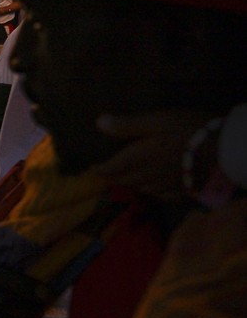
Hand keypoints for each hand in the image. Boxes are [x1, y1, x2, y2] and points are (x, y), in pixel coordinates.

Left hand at [94, 109, 214, 199]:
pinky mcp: (185, 189)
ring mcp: (168, 184)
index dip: (100, 169)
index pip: (113, 168)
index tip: (91, 170)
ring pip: (142, 189)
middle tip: (103, 176)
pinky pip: (163, 196)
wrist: (227, 150)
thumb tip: (99, 123)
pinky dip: (152, 193)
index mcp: (140, 158)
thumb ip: (127, 125)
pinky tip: (153, 191)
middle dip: (112, 178)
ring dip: (130, 185)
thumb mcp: (156, 121)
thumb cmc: (190, 130)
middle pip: (126, 180)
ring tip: (124, 181)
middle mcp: (150, 175)